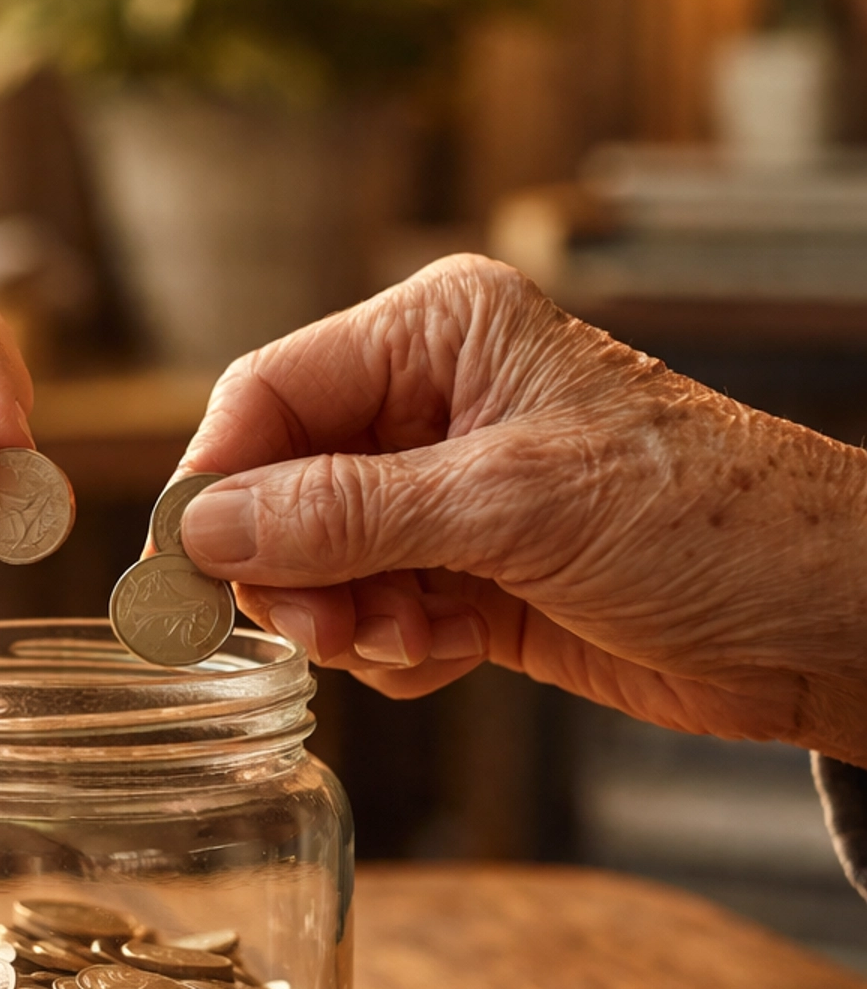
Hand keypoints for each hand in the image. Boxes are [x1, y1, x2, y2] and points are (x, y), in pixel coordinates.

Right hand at [175, 254, 866, 763]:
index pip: (273, 392)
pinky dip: (394, 651)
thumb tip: (205, 529)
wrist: (824, 624)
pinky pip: (375, 617)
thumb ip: (345, 515)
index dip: (218, 479)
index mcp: (443, 335)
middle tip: (319, 626)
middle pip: (281, 486)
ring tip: (417, 638)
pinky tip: (453, 654)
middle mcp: (434, 405)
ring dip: (348, 618)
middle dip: (289, 567)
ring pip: (319, 564)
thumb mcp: (511, 506)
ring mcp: (450, 497)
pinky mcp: (474, 577)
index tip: (184, 568)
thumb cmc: (708, 522)